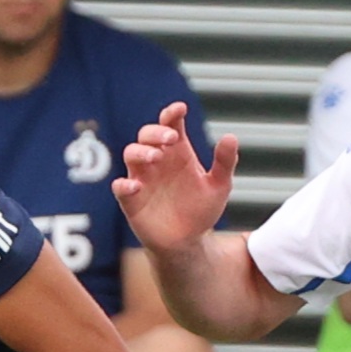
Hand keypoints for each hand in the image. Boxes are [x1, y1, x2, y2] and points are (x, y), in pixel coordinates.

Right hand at [112, 102, 237, 254]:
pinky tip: (136, 186)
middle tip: (171, 137)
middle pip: (147, 135)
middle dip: (156, 132)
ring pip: (131, 154)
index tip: (181, 108)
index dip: (172, 113)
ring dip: (141, 151)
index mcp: (177, 153)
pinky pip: (120, 187)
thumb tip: (230, 137)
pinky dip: (124, 184)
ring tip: (157, 156)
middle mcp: (157, 161)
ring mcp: (142, 178)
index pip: (170, 124)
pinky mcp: (131, 200)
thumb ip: (224, 163)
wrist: (188, 243)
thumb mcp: (218, 187)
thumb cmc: (200, 211)